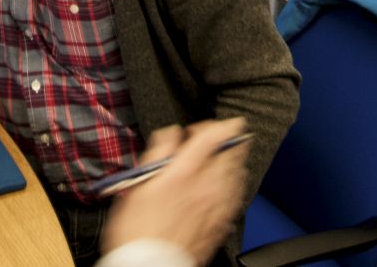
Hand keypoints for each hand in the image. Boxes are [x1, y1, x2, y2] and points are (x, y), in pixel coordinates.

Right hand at [102, 119, 249, 263]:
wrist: (151, 264)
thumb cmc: (138, 229)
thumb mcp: (139, 183)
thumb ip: (158, 152)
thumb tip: (170, 133)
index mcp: (185, 172)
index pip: (214, 136)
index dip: (218, 123)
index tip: (214, 123)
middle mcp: (206, 186)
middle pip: (232, 152)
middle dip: (229, 139)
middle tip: (221, 135)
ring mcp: (217, 205)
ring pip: (238, 172)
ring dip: (234, 159)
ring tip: (226, 155)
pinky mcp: (222, 221)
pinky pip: (238, 194)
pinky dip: (236, 181)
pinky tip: (229, 181)